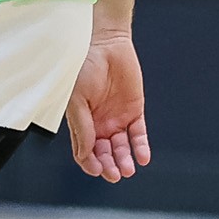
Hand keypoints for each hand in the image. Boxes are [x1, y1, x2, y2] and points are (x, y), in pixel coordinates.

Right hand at [65, 32, 150, 180]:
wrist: (106, 44)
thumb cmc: (83, 66)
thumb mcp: (76, 99)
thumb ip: (82, 127)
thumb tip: (85, 153)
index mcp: (81, 122)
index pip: (84, 151)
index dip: (89, 162)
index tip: (95, 169)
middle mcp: (98, 124)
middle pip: (103, 153)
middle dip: (108, 166)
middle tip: (113, 174)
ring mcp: (116, 119)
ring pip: (121, 147)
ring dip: (123, 160)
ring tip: (127, 169)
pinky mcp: (134, 111)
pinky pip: (138, 134)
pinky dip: (140, 147)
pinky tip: (142, 157)